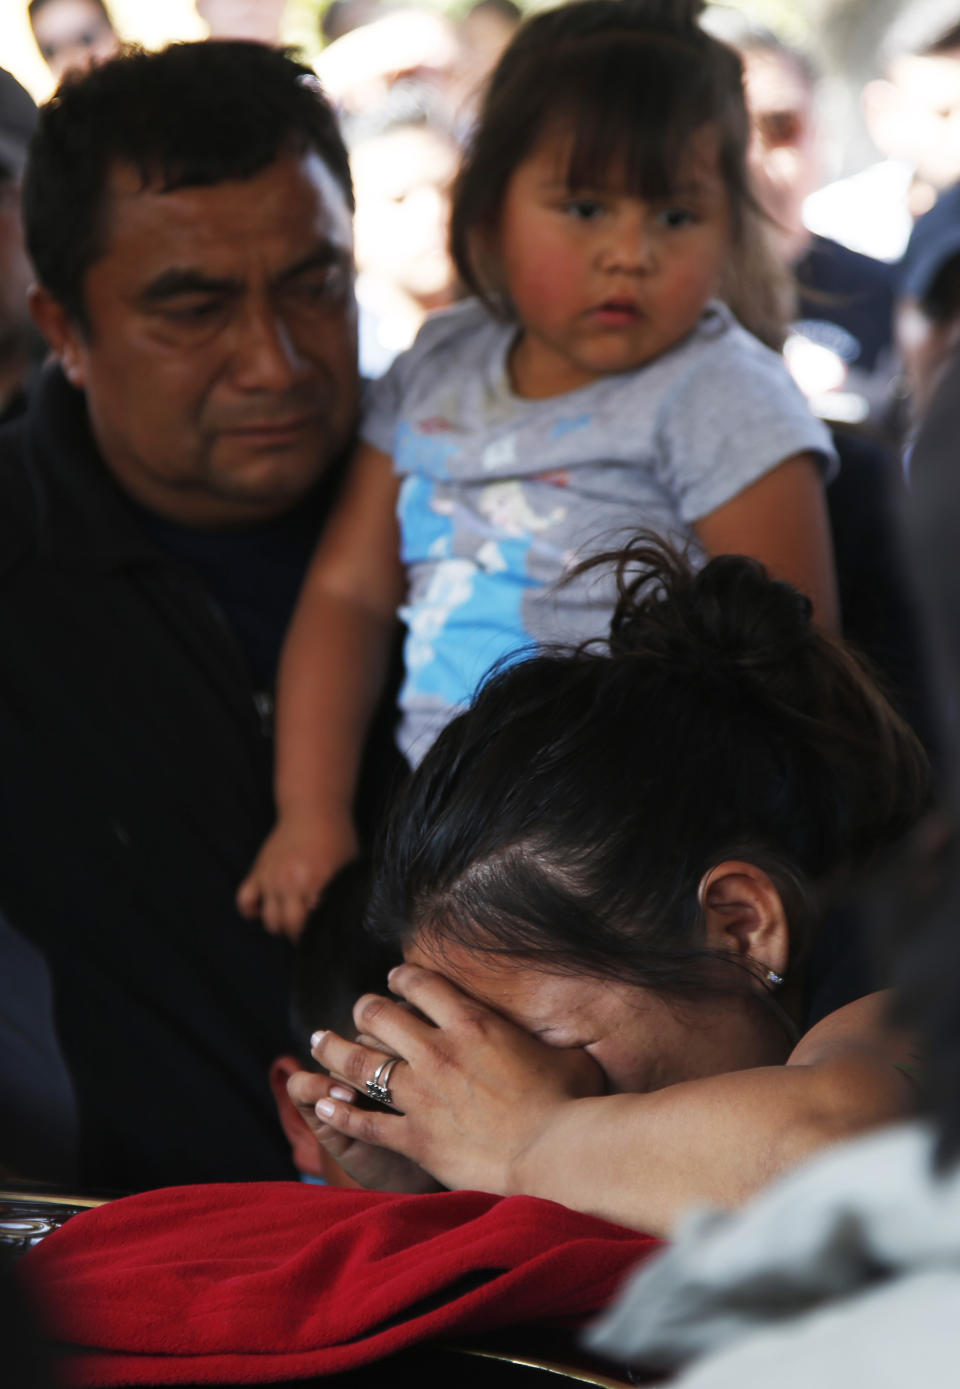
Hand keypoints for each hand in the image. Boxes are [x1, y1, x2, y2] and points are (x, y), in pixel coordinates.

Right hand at [235, 812, 358, 940]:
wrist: (313, 810)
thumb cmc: (336, 838)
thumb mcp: (349, 866)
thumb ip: (342, 893)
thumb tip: (341, 920)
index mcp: (316, 881)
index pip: (312, 923)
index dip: (320, 931)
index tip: (326, 931)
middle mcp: (290, 882)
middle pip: (288, 926)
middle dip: (300, 934)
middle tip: (310, 930)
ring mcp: (270, 877)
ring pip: (269, 919)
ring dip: (281, 924)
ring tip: (293, 918)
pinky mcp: (258, 871)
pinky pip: (245, 900)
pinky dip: (252, 910)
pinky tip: (265, 908)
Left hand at [309, 964, 603, 1195]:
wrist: (554, 1153)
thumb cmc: (572, 1104)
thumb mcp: (569, 1055)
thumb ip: (555, 1039)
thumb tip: (573, 1031)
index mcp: (472, 1023)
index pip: (422, 983)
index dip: (403, 977)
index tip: (395, 978)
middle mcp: (438, 1051)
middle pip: (380, 1015)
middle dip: (365, 1009)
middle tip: (359, 1011)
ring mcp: (422, 1094)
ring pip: (361, 1063)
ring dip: (336, 1048)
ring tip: (321, 1041)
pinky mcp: (415, 1137)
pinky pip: (365, 1121)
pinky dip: (341, 1111)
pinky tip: (324, 1103)